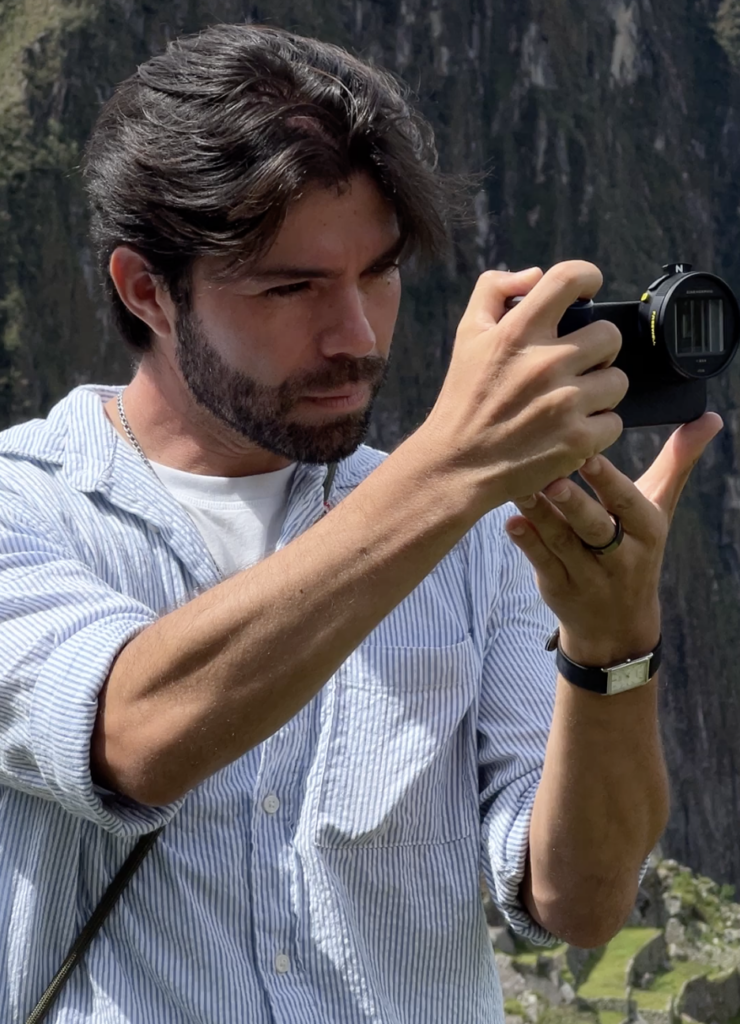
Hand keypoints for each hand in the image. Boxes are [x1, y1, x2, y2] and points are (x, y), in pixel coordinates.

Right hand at [420, 260, 627, 512]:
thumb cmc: (464, 399)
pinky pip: (614, 422)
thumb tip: (535, 275)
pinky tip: (570, 431)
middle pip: (609, 335)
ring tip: (571, 402)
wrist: (456, 465)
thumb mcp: (467, 336)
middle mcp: (545, 363)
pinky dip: (597, 429)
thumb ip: (493, 291)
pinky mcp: (577, 441)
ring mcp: (565, 403)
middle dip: (596, 350)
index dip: (587, 277)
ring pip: (617, 380)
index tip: (588, 290)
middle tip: (574, 366)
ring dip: (599, 391)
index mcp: (518, 332)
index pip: (569, 278)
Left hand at [504, 412, 722, 665]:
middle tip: (551, 479)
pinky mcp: (559, 588)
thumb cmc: (637, 547)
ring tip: (520, 490)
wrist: (617, 624)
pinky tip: (511, 522)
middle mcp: (620, 556)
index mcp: (646, 529)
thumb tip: (711, 418)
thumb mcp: (659, 509)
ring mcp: (588, 576)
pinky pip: (542, 564)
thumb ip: (678, 462)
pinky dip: (527, 543)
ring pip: (563, 544)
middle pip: (595, 527)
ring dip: (541, 517)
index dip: (609, 481)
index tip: (589, 455)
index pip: (627, 502)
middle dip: (574, 504)